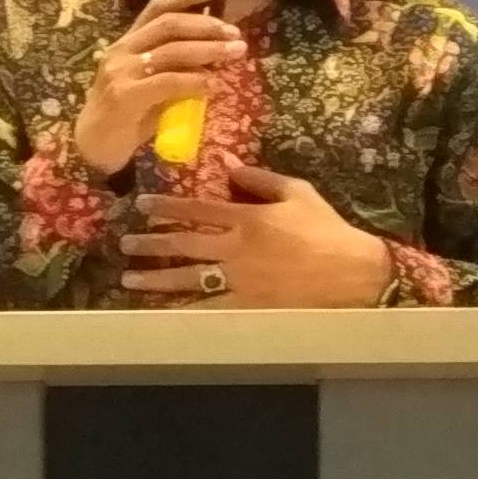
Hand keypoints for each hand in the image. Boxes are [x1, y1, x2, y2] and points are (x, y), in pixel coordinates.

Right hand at [72, 0, 250, 177]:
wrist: (93, 147)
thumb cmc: (126, 115)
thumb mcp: (151, 84)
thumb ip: (176, 69)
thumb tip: (216, 57)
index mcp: (128, 42)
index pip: (157, 7)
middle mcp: (122, 50)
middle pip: (168, 24)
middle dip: (206, 25)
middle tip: (234, 32)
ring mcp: (122, 72)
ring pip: (172, 51)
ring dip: (209, 50)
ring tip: (235, 53)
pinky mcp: (125, 96)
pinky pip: (168, 82)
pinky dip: (195, 81)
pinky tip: (213, 86)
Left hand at [124, 164, 394, 306]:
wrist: (352, 272)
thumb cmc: (326, 229)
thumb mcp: (297, 192)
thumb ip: (260, 179)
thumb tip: (227, 164)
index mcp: (247, 218)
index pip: (197, 209)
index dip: (166, 206)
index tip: (142, 205)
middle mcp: (236, 248)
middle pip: (184, 244)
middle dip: (151, 243)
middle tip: (125, 244)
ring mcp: (240, 279)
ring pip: (189, 278)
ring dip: (156, 278)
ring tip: (130, 278)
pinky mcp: (249, 305)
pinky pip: (210, 309)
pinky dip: (184, 311)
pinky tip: (163, 313)